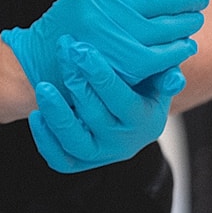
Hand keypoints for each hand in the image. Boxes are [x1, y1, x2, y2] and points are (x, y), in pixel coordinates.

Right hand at [2, 0, 211, 93]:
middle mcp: (110, 7)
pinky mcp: (125, 63)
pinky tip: (186, 44)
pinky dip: (180, 48)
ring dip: (189, 21)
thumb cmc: (73, 18)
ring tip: (195, 19)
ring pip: (170, 26)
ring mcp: (118, 35)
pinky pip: (165, 54)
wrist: (41, 57)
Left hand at [29, 36, 185, 172]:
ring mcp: (101, 155)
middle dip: (76, 82)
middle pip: (95, 116)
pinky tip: (36, 115)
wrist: (129, 113)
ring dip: (57, 115)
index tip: (82, 50)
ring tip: (43, 88)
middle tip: (63, 54)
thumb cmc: (142, 88)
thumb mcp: (159, 80)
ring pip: (76, 142)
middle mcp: (124, 143)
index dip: (101, 75)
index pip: (122, 101)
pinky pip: (60, 159)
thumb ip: (166, 77)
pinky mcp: (80, 162)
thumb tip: (175, 78)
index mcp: (145, 122)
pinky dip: (45, 140)